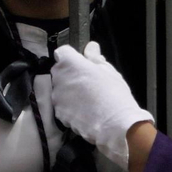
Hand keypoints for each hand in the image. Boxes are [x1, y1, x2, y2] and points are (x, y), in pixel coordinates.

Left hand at [49, 41, 151, 171]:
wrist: (113, 124)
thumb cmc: (114, 94)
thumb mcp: (108, 71)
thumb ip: (95, 58)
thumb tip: (90, 46)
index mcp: (70, 64)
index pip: (62, 52)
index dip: (71, 56)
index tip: (81, 63)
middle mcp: (59, 78)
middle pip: (60, 71)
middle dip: (70, 74)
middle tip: (88, 82)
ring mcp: (57, 97)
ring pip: (60, 89)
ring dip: (69, 91)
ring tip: (88, 99)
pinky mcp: (58, 113)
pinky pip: (62, 106)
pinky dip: (70, 107)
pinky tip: (84, 110)